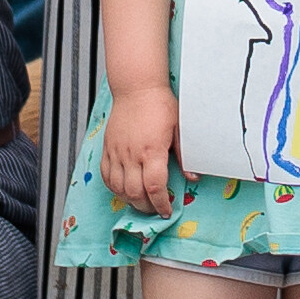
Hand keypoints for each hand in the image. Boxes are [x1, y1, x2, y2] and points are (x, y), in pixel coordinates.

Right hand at [98, 81, 182, 216]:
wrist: (137, 88)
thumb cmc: (160, 104)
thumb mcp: (179, 127)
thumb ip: (183, 154)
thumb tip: (193, 176)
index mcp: (152, 150)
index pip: (155, 187)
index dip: (161, 204)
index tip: (167, 210)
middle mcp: (132, 155)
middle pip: (135, 193)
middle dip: (146, 207)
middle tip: (155, 209)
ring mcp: (117, 153)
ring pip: (118, 189)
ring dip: (130, 200)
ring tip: (141, 202)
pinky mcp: (107, 149)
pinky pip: (106, 176)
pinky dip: (114, 188)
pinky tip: (123, 190)